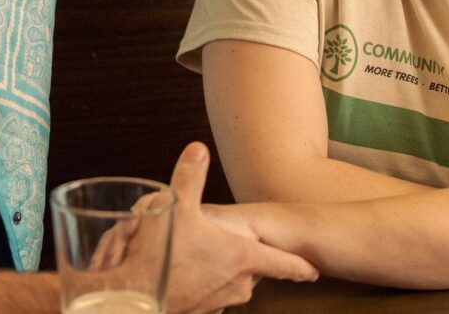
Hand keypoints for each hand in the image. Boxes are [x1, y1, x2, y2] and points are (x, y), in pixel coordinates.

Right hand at [165, 143, 317, 313]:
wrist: (132, 295)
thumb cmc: (159, 257)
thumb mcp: (176, 209)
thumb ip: (190, 178)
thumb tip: (198, 150)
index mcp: (242, 260)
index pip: (285, 265)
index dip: (302, 265)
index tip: (316, 268)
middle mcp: (237, 286)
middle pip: (256, 272)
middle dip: (249, 259)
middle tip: (238, 245)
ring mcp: (219, 303)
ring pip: (232, 285)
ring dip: (224, 272)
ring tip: (205, 256)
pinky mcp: (200, 313)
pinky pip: (211, 296)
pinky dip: (205, 285)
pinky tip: (187, 273)